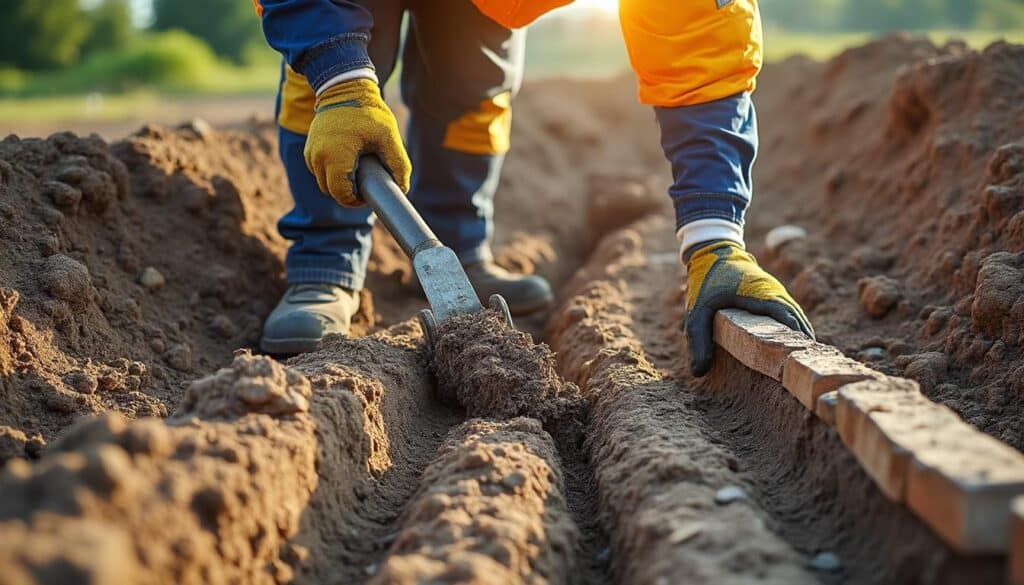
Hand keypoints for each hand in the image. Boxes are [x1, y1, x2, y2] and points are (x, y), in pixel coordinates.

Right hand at [304, 78, 411, 205]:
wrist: (344, 87)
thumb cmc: (367, 111)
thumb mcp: (388, 136)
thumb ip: (398, 164)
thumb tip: (402, 188)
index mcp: (334, 157)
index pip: (341, 195)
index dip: (356, 200)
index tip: (368, 193)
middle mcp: (317, 157)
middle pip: (331, 191)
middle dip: (348, 192)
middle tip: (366, 180)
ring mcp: (310, 152)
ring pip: (324, 182)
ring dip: (340, 181)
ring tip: (358, 167)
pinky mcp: (309, 148)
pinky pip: (320, 170)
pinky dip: (332, 171)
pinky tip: (348, 159)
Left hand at [685, 241, 813, 376]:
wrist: (715, 250)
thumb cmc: (707, 280)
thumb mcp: (697, 310)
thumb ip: (698, 339)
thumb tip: (698, 372)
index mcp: (763, 297)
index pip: (789, 322)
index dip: (796, 343)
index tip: (799, 365)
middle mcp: (776, 294)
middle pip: (799, 323)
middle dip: (803, 345)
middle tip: (804, 372)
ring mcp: (777, 292)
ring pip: (797, 318)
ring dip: (801, 337)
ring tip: (803, 364)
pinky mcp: (774, 294)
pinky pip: (790, 314)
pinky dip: (795, 329)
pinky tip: (793, 347)